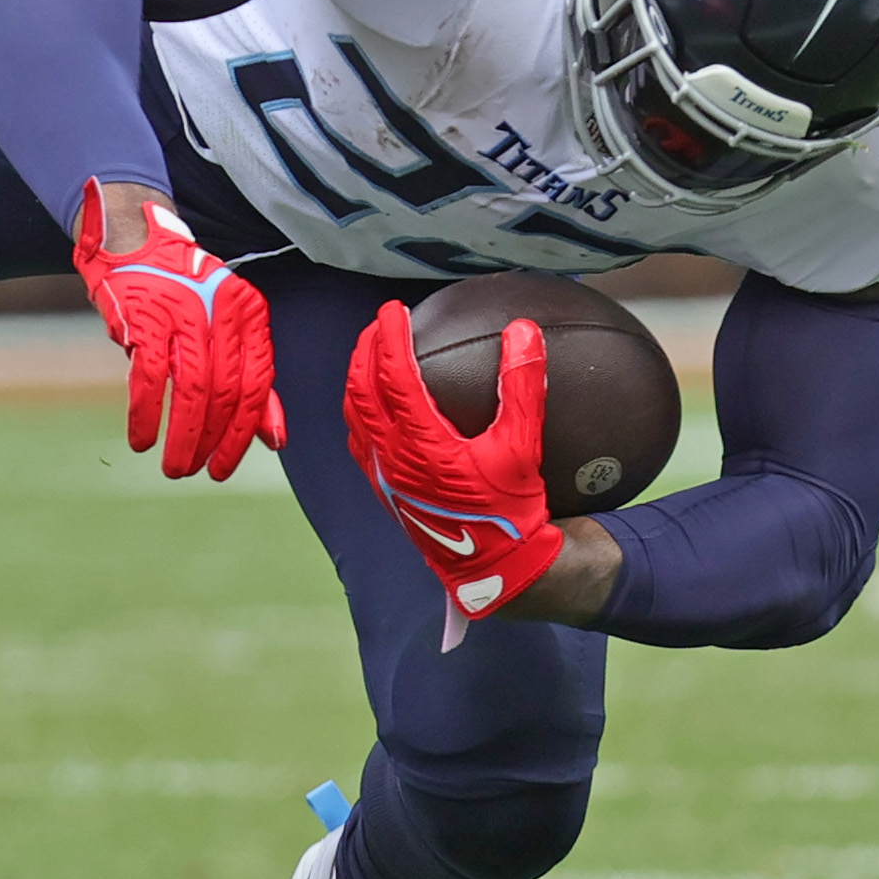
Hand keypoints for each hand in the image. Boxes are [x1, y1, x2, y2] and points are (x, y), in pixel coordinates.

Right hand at [71, 179, 283, 480]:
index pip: (257, 385)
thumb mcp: (225, 328)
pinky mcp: (145, 319)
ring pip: (192, 391)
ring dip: (182, 436)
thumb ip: (250, 378)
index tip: (225, 466)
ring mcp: (183, 314)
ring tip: (173, 465)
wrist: (135, 244)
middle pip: (226, 393)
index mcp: (250, 316)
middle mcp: (223, 314)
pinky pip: (150, 379)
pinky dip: (146, 415)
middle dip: (211, 442)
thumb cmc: (182, 293)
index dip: (243, 433)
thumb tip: (272, 438)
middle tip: (193, 471)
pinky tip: (141, 439)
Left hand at [344, 303, 562, 619]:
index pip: (392, 375)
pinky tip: (375, 405)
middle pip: (361, 390)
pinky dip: (360, 412)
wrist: (496, 569)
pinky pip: (360, 442)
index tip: (393, 310)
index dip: (389, 337)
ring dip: (357, 380)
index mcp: (421, 443)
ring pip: (354, 416)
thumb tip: (525, 331)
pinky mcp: (385, 491)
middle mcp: (392, 458)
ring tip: (369, 355)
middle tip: (378, 324)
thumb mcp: (523, 448)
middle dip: (364, 351)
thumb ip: (524, 387)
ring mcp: (383, 476)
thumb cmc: (511, 512)